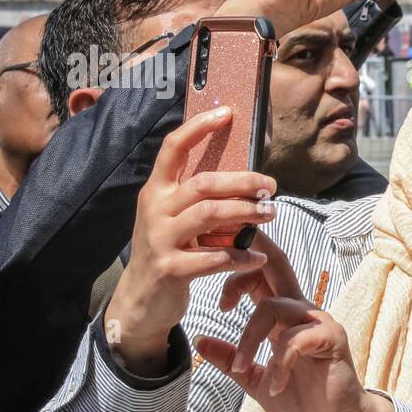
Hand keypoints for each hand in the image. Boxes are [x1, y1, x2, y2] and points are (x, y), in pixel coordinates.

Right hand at [105, 106, 276, 375]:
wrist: (141, 299)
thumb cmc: (169, 251)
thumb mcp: (175, 219)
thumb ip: (199, 199)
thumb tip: (245, 178)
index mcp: (157, 191)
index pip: (173, 148)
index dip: (199, 127)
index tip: (227, 112)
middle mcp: (155, 209)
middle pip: (203, 183)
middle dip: (242, 181)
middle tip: (270, 186)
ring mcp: (160, 239)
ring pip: (209, 215)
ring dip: (246, 213)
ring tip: (271, 214)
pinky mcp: (170, 268)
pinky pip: (213, 258)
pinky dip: (241, 257)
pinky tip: (259, 257)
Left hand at [195, 238, 393, 411]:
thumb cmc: (300, 397)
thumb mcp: (253, 379)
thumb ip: (230, 359)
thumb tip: (198, 340)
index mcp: (281, 315)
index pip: (259, 275)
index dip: (234, 278)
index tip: (221, 308)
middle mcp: (299, 310)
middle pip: (276, 264)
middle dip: (253, 251)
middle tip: (225, 278)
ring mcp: (317, 320)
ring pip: (273, 307)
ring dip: (249, 338)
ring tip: (242, 368)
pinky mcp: (332, 337)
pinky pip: (296, 339)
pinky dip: (280, 363)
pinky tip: (276, 385)